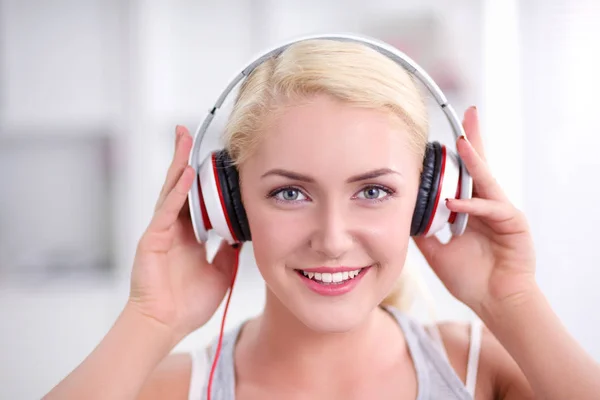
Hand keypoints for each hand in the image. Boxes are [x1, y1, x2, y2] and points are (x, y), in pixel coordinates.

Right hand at [127, 125, 239, 343]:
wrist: (166, 325)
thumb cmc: (188, 304)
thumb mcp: (220, 273)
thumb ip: (227, 253)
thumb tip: (241, 236)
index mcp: (189, 235)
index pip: (196, 198)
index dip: (203, 178)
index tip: (213, 159)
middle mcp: (174, 228)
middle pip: (179, 186)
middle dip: (184, 158)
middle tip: (187, 132)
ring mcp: (161, 231)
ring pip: (170, 190)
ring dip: (177, 163)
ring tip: (183, 139)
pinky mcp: (152, 240)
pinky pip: (166, 211)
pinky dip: (177, 193)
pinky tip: (186, 175)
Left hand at [413, 107, 536, 315]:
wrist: (494, 302)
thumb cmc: (470, 277)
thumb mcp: (436, 250)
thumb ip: (423, 230)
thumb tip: (403, 213)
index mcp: (471, 209)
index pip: (463, 175)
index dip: (458, 154)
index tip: (445, 134)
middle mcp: (487, 204)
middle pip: (480, 166)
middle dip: (474, 139)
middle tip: (469, 113)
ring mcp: (502, 212)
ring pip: (487, 181)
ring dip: (474, 162)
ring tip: (461, 144)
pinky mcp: (514, 224)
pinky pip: (491, 208)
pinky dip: (472, 206)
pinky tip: (453, 203)